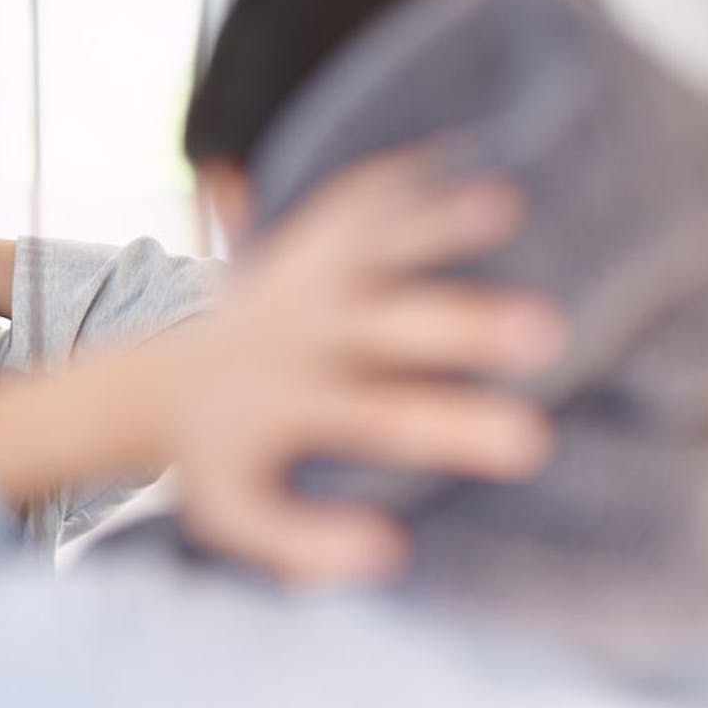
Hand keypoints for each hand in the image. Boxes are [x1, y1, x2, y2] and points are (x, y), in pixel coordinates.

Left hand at [165, 147, 563, 584]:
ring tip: (505, 207)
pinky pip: (351, 202)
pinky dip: (400, 179)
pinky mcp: (304, 242)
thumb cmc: (219, 459)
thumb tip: (390, 555)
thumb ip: (303, 541)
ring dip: (435, 226)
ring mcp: (302, 280)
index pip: (381, 421)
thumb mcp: (238, 513)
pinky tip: (464, 152)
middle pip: (389, 328)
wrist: (161, 383)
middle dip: (463, 325)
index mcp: (291, 406)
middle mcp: (301, 336)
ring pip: (373, 247)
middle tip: (546, 330)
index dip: (453, 428)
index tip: (529, 444)